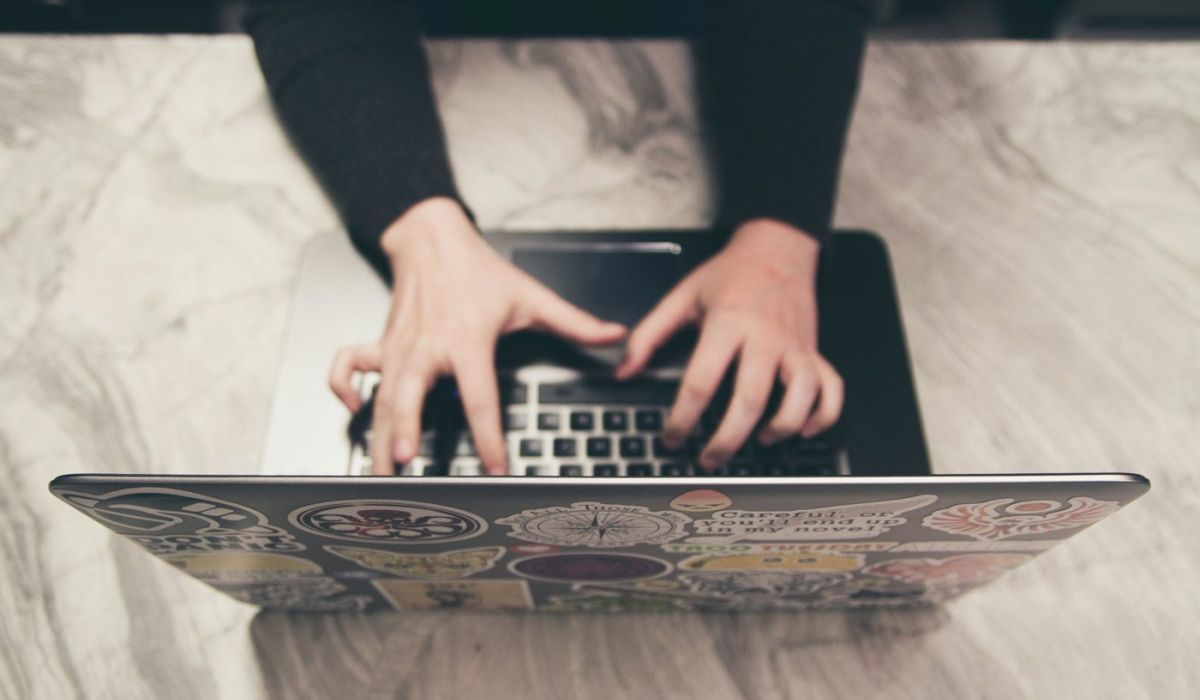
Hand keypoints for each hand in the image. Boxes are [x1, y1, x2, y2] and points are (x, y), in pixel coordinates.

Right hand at [329, 197, 626, 474]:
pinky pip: (348, 366)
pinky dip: (342, 386)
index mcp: (466, 339)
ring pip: (380, 393)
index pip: (479, 396)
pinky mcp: (381, 343)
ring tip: (376, 469)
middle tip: (403, 462)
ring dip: (375, 430)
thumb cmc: (478, 271)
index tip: (494, 466)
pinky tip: (350, 411)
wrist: (431, 235)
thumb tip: (614, 336)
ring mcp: (398, 346)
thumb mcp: (530, 295)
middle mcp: (427, 346)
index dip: (488, 435)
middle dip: (403, 428)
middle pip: (411, 393)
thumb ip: (574, 322)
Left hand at [616, 219, 842, 470]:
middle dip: (728, 439)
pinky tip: (803, 430)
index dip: (683, 418)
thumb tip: (624, 371)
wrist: (777, 247)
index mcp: (729, 323)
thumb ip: (649, 335)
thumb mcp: (682, 297)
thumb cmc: (730, 274)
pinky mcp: (815, 351)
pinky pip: (831, 389)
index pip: (702, 382)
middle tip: (709, 459)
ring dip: (780, 427)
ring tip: (759, 442)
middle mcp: (766, 338)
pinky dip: (823, 415)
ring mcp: (796, 346)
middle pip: (750, 399)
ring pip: (799, 397)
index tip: (672, 438)